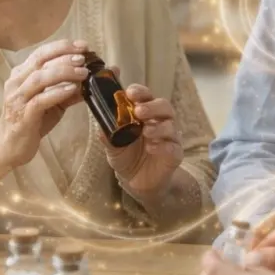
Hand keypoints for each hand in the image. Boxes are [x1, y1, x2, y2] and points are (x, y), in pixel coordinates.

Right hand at [0, 40, 90, 168]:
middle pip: (40, 61)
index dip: (62, 47)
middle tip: (84, 57)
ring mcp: (18, 99)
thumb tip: (93, 80)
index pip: (41, 53)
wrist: (8, 146)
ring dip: (63, 72)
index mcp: (22, 74)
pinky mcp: (23, 116)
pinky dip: (57, 93)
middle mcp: (17, 83)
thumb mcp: (53, 103)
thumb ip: (68, 90)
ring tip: (83, 72)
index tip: (83, 46)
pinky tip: (72, 89)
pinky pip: (40, 100)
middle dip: (64, 56)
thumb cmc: (31, 121)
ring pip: (39, 78)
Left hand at [103, 83, 182, 197]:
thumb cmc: (127, 156)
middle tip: (139, 111)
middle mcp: (160, 122)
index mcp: (145, 114)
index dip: (140, 92)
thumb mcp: (113, 145)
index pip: (146, 96)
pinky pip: (173, 147)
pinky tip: (151, 148)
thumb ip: (107, 134)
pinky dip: (163, 146)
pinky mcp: (175, 154)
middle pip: (164, 106)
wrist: (136, 182)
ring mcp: (169, 138)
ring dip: (158, 126)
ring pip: (170, 125)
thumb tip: (99, 123)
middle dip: (152, 106)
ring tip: (145, 132)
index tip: (130, 93)